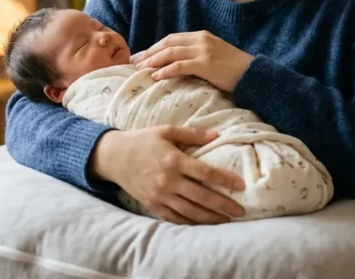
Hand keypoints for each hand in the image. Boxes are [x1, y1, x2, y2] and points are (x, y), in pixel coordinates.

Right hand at [92, 126, 245, 224]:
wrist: (114, 157)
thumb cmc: (142, 141)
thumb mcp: (166, 131)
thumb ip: (193, 134)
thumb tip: (218, 135)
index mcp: (174, 160)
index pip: (205, 173)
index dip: (225, 180)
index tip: (241, 185)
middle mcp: (168, 181)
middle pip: (201, 196)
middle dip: (223, 205)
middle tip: (240, 210)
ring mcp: (160, 195)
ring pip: (190, 211)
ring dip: (210, 218)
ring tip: (227, 220)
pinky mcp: (153, 205)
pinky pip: (175, 218)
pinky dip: (190, 223)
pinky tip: (203, 224)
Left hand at [130, 31, 252, 91]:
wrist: (254, 75)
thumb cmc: (234, 70)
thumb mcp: (214, 56)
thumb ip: (197, 55)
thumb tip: (177, 64)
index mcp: (201, 36)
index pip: (171, 39)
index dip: (154, 47)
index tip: (141, 55)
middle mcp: (200, 39)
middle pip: (167, 43)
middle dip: (149, 53)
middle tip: (134, 62)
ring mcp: (203, 50)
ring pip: (170, 53)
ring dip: (153, 61)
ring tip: (140, 69)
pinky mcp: (206, 64)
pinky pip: (180, 65)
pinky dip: (165, 70)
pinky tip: (156, 76)